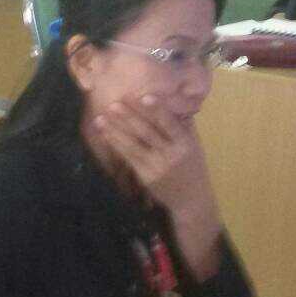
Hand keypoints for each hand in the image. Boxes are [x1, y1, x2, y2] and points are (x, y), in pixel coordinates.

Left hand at [92, 93, 216, 223]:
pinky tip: (106, 135)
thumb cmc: (193, 168)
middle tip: (114, 103)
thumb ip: (183, 126)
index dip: (158, 110)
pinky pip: (129, 157)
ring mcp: (157, 166)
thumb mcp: (194, 146)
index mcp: (185, 143)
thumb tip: (174, 100)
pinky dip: (116, 145)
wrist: (191, 200)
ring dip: (115, 130)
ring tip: (101, 118)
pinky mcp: (145, 176)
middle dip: (129, 117)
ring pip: (134, 145)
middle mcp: (171, 154)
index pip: (170, 124)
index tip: (144, 96)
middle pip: (147, 132)